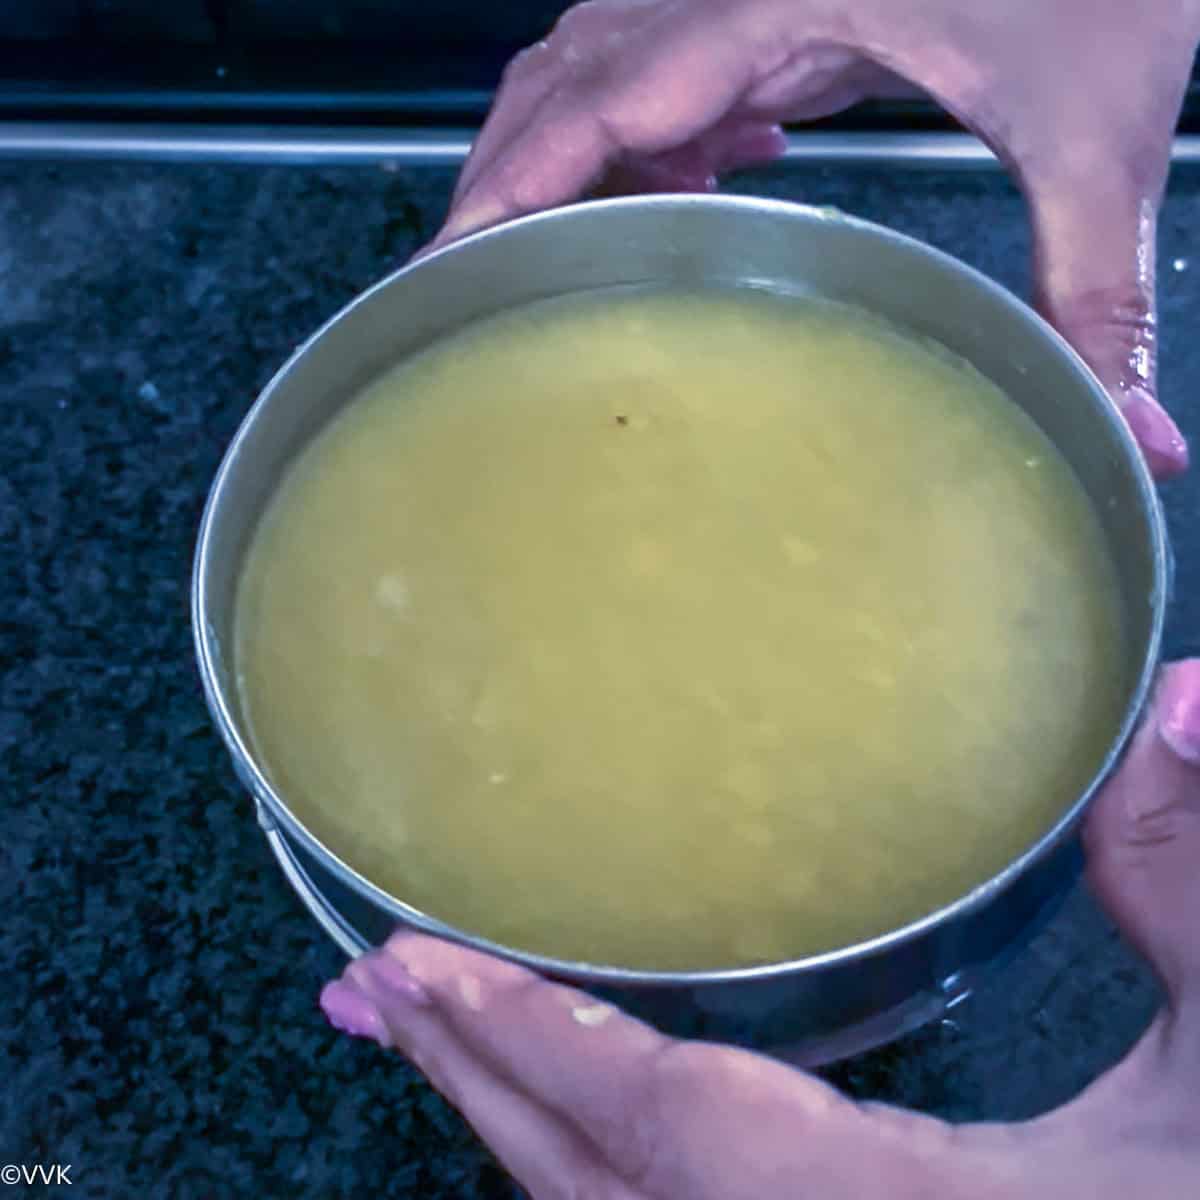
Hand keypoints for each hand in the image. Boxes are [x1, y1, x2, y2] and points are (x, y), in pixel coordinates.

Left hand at [321, 660, 1199, 1198]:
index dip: (529, 1043)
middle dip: (469, 1078)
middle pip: (592, 1191)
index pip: (664, 1131)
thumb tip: (1183, 700)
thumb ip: (1189, 892)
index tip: (409, 965)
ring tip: (427, 1027)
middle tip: (367, 986)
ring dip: (506, 1117)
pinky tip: (566, 1102)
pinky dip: (579, 1159)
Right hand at [423, 0, 1196, 478]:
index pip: (596, 95)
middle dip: (511, 183)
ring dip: (577, 156)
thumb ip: (1095, 289)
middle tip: (484, 282)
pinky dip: (654, 129)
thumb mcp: (1096, 125)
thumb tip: (1127, 432)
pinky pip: (664, 65)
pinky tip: (708, 170)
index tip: (455, 259)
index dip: (511, 182)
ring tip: (596, 244)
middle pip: (562, 81)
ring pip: (597, 65)